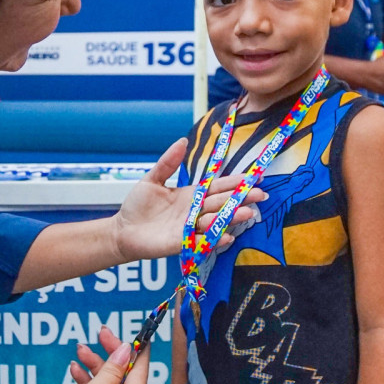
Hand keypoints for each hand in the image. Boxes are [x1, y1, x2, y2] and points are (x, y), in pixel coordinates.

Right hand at [34, 332, 146, 383]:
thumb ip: (112, 369)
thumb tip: (126, 350)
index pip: (140, 374)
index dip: (138, 352)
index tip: (138, 334)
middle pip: (123, 374)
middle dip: (110, 353)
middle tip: (102, 333)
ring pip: (107, 380)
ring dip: (94, 363)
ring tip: (80, 349)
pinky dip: (86, 378)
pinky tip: (74, 369)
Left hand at [111, 139, 264, 261]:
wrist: (123, 230)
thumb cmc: (138, 205)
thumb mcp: (152, 179)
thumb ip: (168, 162)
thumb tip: (182, 140)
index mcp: (191, 195)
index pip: (217, 187)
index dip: (234, 183)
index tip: (253, 178)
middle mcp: (195, 212)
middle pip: (221, 204)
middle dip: (241, 200)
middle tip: (260, 195)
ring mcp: (190, 228)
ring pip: (215, 221)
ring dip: (231, 218)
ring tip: (248, 213)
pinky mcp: (182, 243)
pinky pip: (201, 241)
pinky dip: (214, 239)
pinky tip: (227, 236)